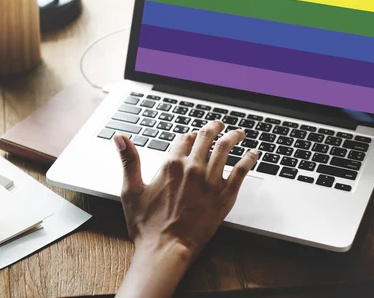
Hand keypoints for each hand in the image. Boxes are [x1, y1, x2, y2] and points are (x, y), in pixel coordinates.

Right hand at [114, 121, 258, 297]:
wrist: (165, 249)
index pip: (184, 139)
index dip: (188, 135)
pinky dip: (249, 159)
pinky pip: (241, 171)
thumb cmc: (146, 225)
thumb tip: (119, 137)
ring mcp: (210, 181)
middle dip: (213, 128)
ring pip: (225, 149)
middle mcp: (192, 168)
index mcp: (171, 165)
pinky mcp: (224, 196)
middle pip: (206, 138)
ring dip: (233, 137)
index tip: (192, 135)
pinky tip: (254, 154)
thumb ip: (129, 160)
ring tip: (239, 133)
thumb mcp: (131, 189)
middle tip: (219, 125)